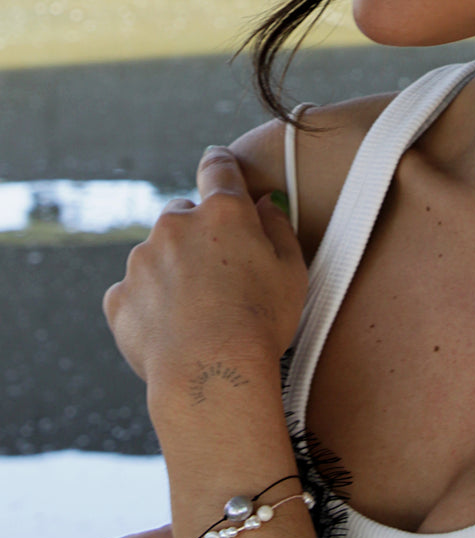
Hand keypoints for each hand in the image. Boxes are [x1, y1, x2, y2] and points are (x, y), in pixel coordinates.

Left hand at [103, 147, 308, 385]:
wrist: (210, 375)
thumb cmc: (261, 323)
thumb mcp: (292, 271)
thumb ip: (278, 228)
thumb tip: (267, 205)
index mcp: (223, 213)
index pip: (218, 168)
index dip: (219, 163)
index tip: (217, 162)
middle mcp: (177, 225)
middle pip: (183, 214)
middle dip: (197, 235)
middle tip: (219, 274)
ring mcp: (142, 260)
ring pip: (157, 254)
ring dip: (172, 270)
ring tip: (198, 313)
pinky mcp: (120, 297)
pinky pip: (134, 293)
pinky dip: (149, 305)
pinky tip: (172, 330)